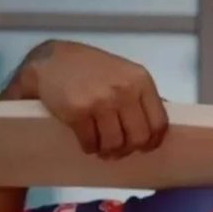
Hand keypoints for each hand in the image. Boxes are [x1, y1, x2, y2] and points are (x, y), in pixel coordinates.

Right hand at [1, 40, 168, 158]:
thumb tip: (159, 127)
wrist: (53, 60)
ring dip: (108, 151)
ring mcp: (101, 101)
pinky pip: (91, 143)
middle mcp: (124, 90)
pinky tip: (87, 141)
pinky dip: (90, 148)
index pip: (159, 123)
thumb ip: (142, 97)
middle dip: (128, 149)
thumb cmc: (92, 69)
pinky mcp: (77, 112)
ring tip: (102, 146)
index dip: (152, 141)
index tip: (144, 147)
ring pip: (114, 144)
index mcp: (141, 81)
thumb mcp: (125, 74)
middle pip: (138, 138)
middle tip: (119, 149)